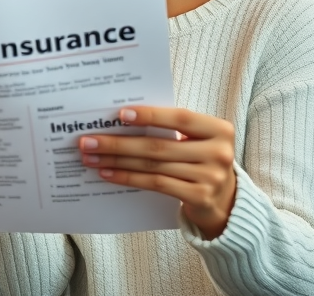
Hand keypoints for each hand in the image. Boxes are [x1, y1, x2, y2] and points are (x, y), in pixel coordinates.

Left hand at [80, 106, 235, 238]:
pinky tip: (108, 173)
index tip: (120, 114)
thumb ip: (171, 128)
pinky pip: (155, 184)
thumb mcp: (197, 139)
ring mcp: (210, 177)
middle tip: (88, 141)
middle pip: (159, 146)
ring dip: (117, 161)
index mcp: (219, 129)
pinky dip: (128, 178)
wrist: (225, 199)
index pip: (180, 118)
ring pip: (153, 166)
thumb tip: (121, 119)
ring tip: (91, 157)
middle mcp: (219, 152)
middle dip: (118, 143)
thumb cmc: (201, 159)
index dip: (150, 115)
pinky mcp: (199, 197)